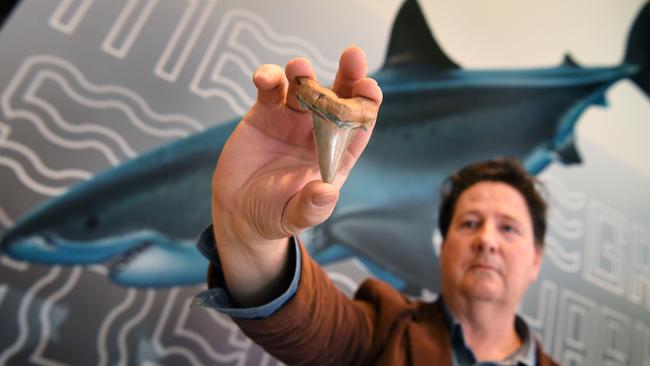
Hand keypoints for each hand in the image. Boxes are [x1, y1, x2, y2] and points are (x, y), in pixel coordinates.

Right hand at [212, 46, 382, 245]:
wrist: (237, 211)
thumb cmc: (274, 214)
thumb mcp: (294, 217)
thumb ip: (311, 207)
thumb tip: (327, 193)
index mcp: (336, 155)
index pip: (359, 125)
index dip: (366, 105)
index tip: (369, 89)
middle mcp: (317, 132)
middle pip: (338, 97)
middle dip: (348, 75)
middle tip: (353, 56)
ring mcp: (292, 120)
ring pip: (304, 87)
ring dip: (303, 74)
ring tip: (299, 69)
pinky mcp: (264, 114)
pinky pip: (270, 90)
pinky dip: (268, 79)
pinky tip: (265, 78)